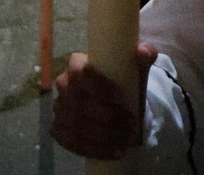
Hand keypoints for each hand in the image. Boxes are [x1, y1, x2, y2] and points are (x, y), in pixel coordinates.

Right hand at [51, 45, 157, 160]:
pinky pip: (71, 142)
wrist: (114, 103)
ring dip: (105, 136)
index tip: (121, 98)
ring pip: (76, 125)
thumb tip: (142, 51)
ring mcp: (59, 108)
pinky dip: (94, 149)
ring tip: (127, 139)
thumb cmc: (124, 81)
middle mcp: (63, 84)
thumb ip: (145, 55)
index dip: (97, 86)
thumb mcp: (136, 68)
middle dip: (108, 117)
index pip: (79, 72)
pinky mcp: (58, 128)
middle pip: (79, 103)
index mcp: (77, 64)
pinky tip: (114, 151)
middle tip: (131, 124)